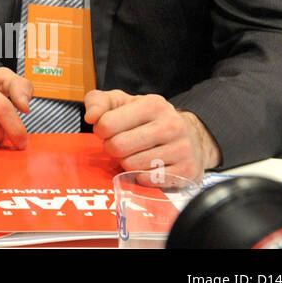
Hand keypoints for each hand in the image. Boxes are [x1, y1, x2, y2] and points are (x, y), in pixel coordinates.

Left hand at [84, 89, 219, 181]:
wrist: (190, 135)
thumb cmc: (147, 118)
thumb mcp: (122, 102)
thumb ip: (98, 102)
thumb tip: (91, 117)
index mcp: (153, 104)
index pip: (107, 124)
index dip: (101, 130)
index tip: (108, 130)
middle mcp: (171, 125)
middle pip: (118, 146)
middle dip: (112, 148)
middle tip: (119, 144)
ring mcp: (182, 149)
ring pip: (132, 165)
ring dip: (126, 162)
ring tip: (134, 154)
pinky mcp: (187, 171)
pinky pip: (147, 180)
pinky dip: (141, 176)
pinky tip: (147, 166)